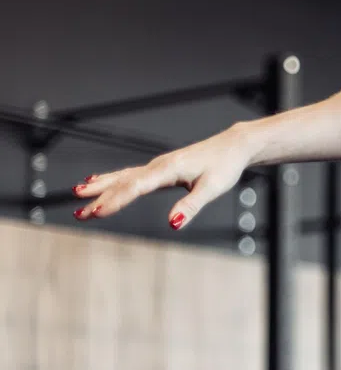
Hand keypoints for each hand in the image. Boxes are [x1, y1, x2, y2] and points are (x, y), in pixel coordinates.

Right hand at [71, 127, 254, 229]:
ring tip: (77, 195)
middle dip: (100, 198)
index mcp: (169, 169)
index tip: (98, 212)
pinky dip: (112, 179)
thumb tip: (173, 224)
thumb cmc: (225, 165)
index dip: (116, 200)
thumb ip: (191, 206)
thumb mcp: (212, 188)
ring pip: (123, 177)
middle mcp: (159, 165)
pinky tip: (97, 182)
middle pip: (124, 183)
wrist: (234, 146)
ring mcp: (158, 165)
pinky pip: (130, 174)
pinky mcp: (161, 168)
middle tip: (79, 213)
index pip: (136, 186)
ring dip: (101, 188)